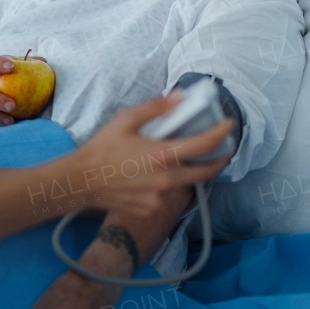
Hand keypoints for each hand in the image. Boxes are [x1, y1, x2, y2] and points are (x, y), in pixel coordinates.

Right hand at [70, 95, 231, 218]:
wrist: (80, 182)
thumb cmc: (102, 148)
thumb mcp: (126, 120)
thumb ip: (156, 108)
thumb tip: (179, 98)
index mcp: (162, 155)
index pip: (204, 144)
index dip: (221, 134)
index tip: (229, 125)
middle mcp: (166, 180)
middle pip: (205, 173)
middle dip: (220, 162)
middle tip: (225, 151)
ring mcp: (159, 199)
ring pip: (184, 185)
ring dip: (187, 173)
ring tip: (182, 161)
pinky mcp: (150, 210)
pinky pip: (166, 197)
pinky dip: (166, 187)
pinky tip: (152, 178)